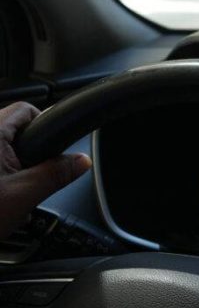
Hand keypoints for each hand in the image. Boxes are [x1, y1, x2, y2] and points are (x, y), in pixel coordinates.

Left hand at [0, 102, 91, 237]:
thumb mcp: (22, 195)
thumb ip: (56, 173)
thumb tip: (82, 161)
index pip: (25, 110)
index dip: (43, 128)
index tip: (50, 151)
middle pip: (8, 131)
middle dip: (23, 156)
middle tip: (26, 180)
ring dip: (5, 170)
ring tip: (4, 197)